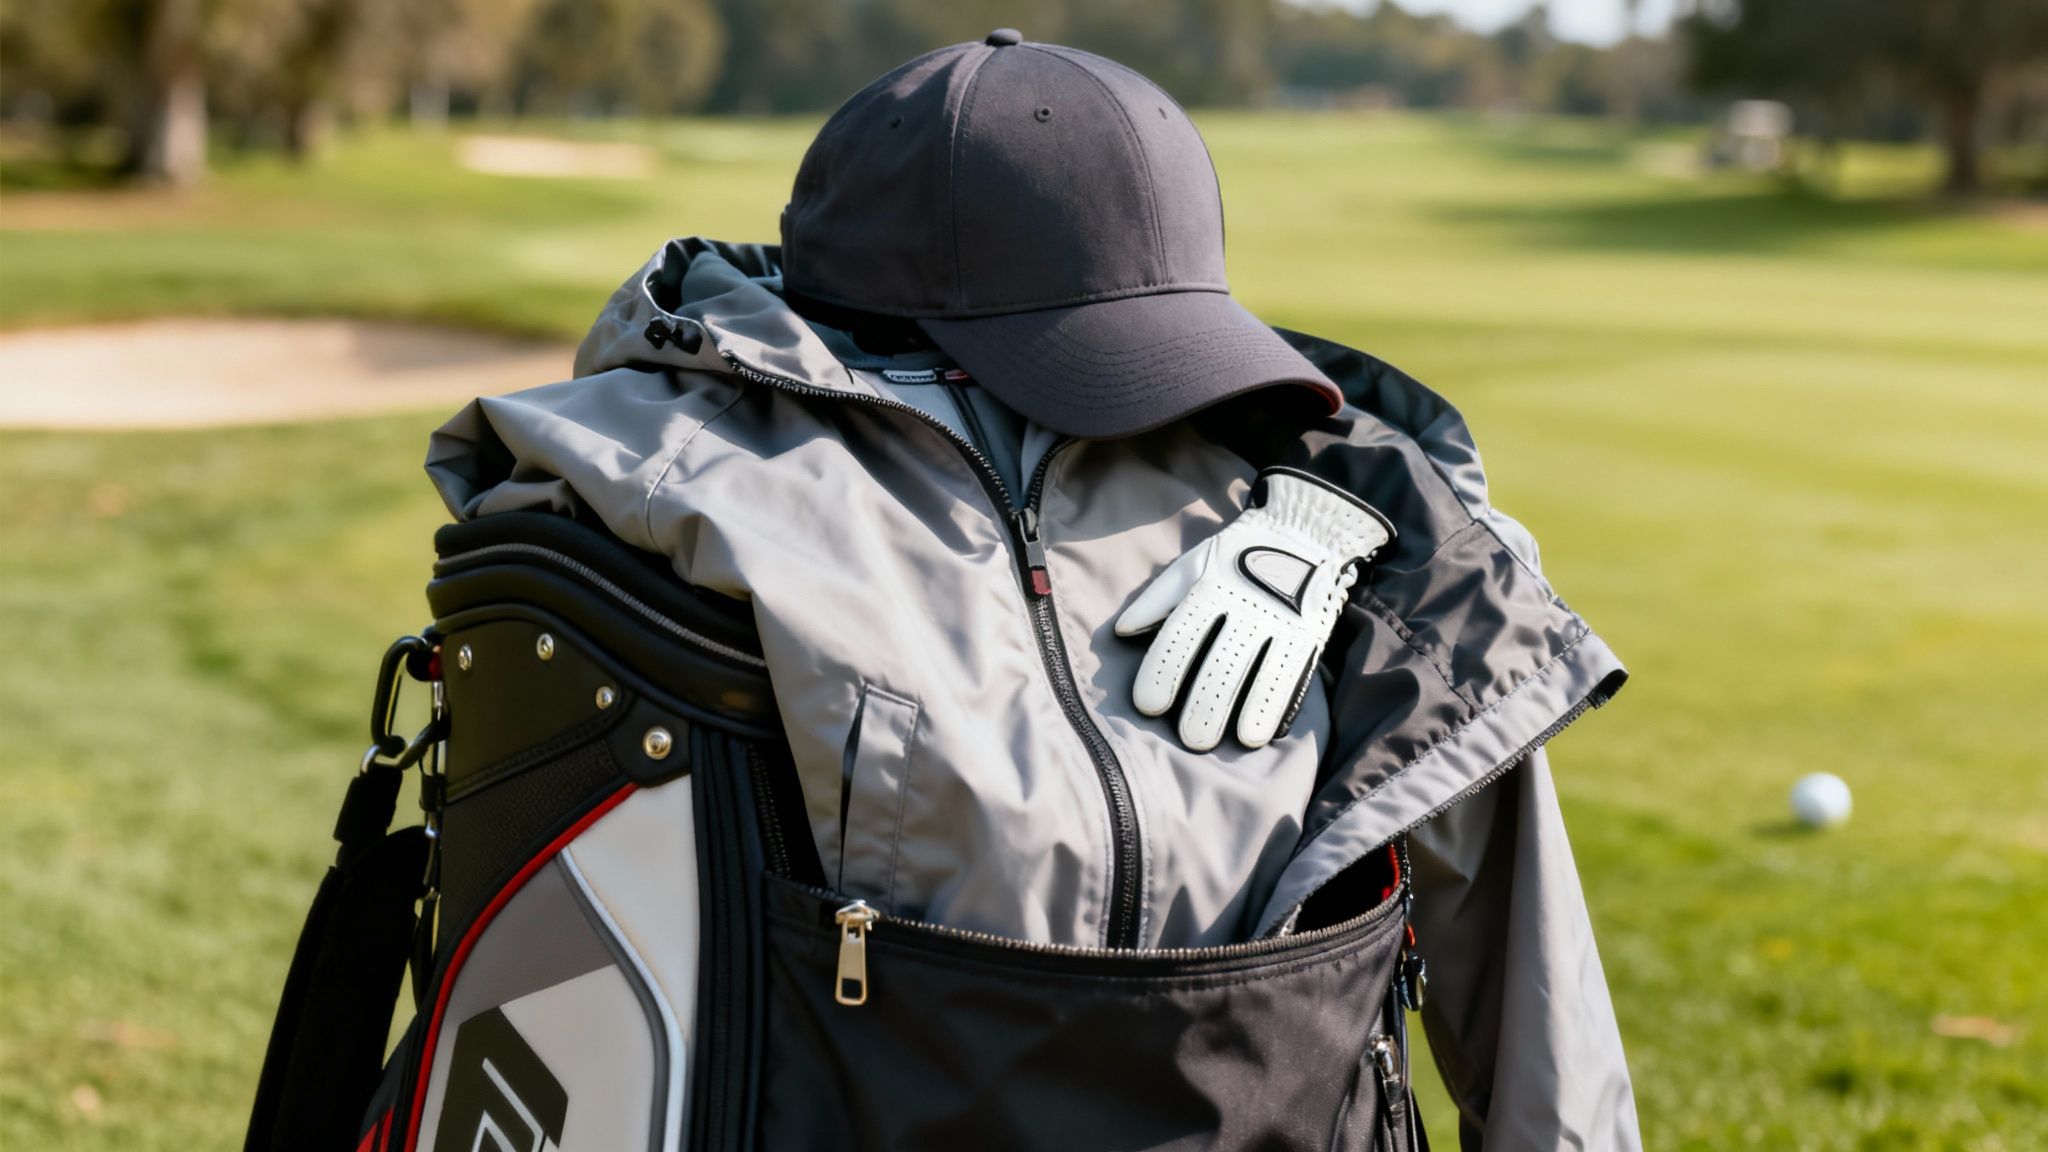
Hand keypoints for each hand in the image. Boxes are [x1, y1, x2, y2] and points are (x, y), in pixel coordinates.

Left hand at [1115, 468, 1392, 751]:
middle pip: (1222, 663)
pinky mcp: (1309, 635)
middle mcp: (1246, 607)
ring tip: (1227, 740)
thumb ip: (1157, 600)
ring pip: (1261, 674)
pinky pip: (1292, 675)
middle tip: (1190, 738)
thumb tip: (1122, 633)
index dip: (1162, 671)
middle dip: (1204, 705)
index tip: (1148, 705)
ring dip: (1244, 711)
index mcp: (1211, 588)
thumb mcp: (1193, 565)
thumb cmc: (1236, 555)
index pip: (1180, 634)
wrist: (1305, 531)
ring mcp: (1282, 622)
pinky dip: (1276, 706)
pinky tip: (1262, 733)